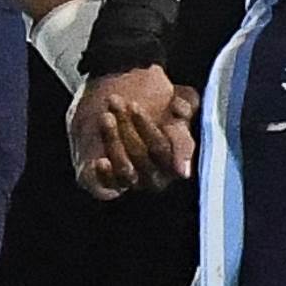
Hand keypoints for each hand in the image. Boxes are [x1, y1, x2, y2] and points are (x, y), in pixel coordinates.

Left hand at [68, 66, 200, 198]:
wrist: (114, 106)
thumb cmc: (152, 101)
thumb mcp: (175, 97)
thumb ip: (185, 103)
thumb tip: (181, 111)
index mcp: (177, 158)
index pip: (172, 148)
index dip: (161, 131)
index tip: (138, 110)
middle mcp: (158, 176)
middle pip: (144, 155)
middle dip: (129, 125)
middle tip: (115, 101)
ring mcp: (133, 182)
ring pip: (125, 169)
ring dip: (114, 141)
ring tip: (106, 117)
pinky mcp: (107, 186)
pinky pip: (106, 188)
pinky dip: (104, 175)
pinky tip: (100, 161)